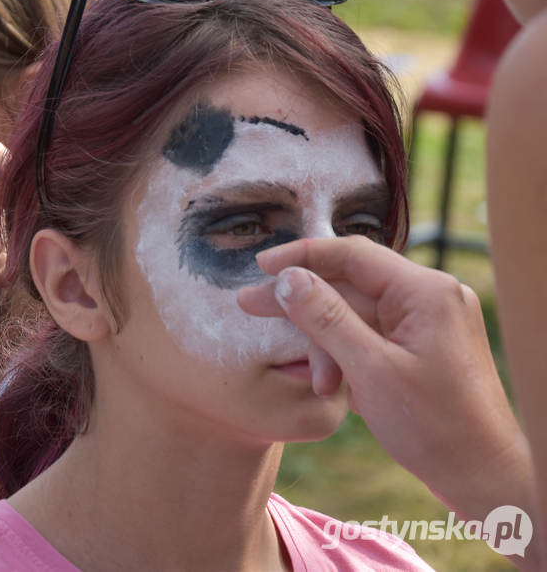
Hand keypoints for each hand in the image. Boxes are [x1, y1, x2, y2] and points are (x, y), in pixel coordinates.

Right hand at [237, 236, 527, 509]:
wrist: (482, 477)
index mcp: (426, 292)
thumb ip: (326, 318)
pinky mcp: (421, 348)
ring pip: (357, 315)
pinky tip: (326, 381)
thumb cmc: (434, 427)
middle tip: (250, 306)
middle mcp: (430, 298)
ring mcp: (428, 324)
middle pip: (350, 284)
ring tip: (312, 381)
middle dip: (303, 303)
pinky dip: (344, 355)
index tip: (260, 266)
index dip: (301, 256)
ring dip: (325, 343)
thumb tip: (288, 278)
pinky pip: (370, 337)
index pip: (352, 254)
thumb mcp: (369, 369)